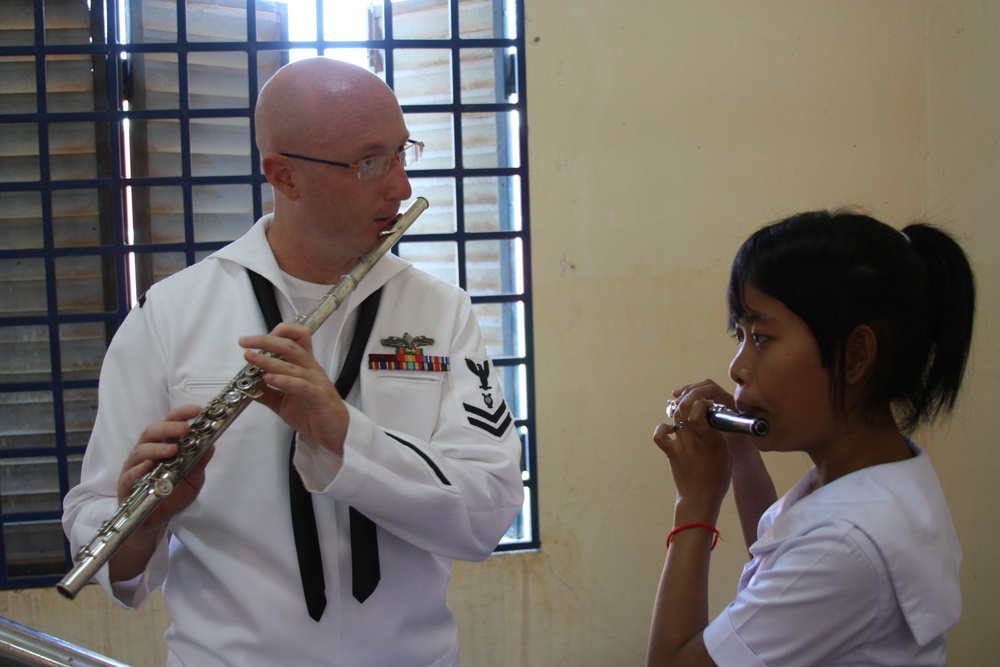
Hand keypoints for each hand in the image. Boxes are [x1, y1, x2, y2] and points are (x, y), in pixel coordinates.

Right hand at [110, 404, 212, 581]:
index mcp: (163, 446)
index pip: (169, 424)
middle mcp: (147, 452)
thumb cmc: (172, 495)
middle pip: (152, 432)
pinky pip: (129, 474)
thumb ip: (199, 463)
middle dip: (168, 427)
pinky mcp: (125, 485)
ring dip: (156, 447)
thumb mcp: (192, 480)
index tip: (197, 410)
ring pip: (140, 450)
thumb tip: (211, 445)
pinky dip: (138, 469)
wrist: (155, 521)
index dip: (181, 414)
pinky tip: (148, 466)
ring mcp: (134, 468)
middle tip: (184, 428)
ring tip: (172, 449)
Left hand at [239, 322, 348, 455]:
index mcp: (305, 365)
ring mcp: (315, 381)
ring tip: (250, 357)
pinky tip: (269, 379)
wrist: (335, 431)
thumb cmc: (313, 412)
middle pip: (289, 345)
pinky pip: (300, 385)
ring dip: (268, 360)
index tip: (256, 340)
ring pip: (291, 364)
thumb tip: (247, 385)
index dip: (278, 332)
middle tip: (245, 342)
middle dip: (265, 340)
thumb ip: (267, 392)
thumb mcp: (283, 401)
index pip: (297, 338)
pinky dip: (284, 380)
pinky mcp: (318, 396)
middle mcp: (310, 369)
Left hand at [653, 380, 734, 521]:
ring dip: (679, 410)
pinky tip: (670, 429)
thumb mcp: (727, 456)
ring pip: (675, 417)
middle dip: (690, 399)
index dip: (701, 402)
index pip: (700, 411)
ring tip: (685, 413)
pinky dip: (662, 428)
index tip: (707, 404)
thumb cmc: (717, 479)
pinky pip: (660, 436)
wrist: (699, 499)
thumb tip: (713, 421)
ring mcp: (682, 446)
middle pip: (686, 408)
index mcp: (714, 440)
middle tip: (694, 402)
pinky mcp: (671, 453)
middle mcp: (696, 440)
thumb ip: (720, 437)